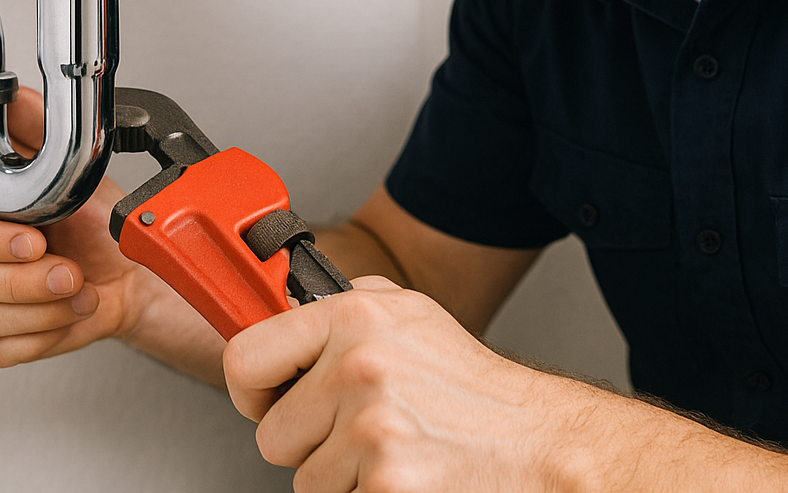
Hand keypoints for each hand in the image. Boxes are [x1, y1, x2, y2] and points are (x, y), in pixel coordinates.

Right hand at [0, 89, 224, 377]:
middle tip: (68, 270)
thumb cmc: (96, 221)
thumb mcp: (75, 163)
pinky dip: (43, 336)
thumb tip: (11, 94)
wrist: (129, 270)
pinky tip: (68, 312)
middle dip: (23, 280)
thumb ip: (36, 125)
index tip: (34, 239)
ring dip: (41, 309)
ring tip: (79, 288)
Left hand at [223, 276, 597, 492]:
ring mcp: (372, 431)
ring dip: (344, 478)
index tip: (269, 400)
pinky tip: (408, 478)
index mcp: (355, 315)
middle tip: (365, 430)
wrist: (543, 445)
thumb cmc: (475, 388)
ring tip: (397, 452)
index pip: (245, 358)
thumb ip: (339, 311)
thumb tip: (274, 324)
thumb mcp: (407, 317)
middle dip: (311, 442)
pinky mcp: (386, 487)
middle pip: (273, 435)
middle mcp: (359, 367)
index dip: (252, 391)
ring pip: (305, 480)